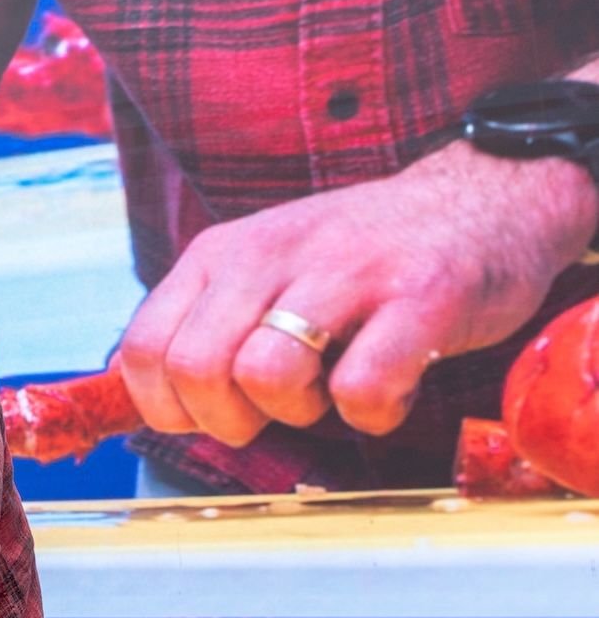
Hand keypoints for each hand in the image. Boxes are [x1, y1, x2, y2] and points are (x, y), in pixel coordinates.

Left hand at [118, 141, 598, 444]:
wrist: (484, 198)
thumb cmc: (359, 259)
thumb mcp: (260, 272)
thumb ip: (199, 325)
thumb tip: (134, 397)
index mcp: (221, 253)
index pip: (144, 347)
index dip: (166, 407)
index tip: (209, 415)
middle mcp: (270, 253)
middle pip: (195, 369)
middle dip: (225, 420)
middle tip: (271, 411)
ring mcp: (346, 271)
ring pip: (266, 375)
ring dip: (294, 414)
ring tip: (329, 393)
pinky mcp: (420, 298)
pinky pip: (363, 390)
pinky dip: (371, 415)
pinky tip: (389, 390)